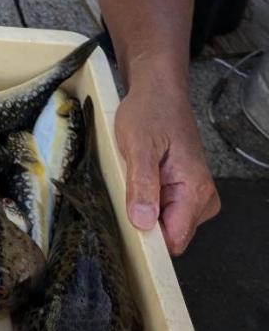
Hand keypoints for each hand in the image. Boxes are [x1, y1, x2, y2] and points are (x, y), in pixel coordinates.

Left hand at [113, 75, 219, 254]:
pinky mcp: (183, 191)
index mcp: (196, 190)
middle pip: (169, 234)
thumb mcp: (139, 144)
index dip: (149, 237)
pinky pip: (162, 209)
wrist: (158, 91)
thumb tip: (143, 222)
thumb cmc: (150, 111)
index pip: (175, 239)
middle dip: (144, 217)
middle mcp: (202, 198)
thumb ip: (142, 184)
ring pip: (163, 223)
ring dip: (143, 206)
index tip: (127, 219)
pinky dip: (146, 198)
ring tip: (133, 175)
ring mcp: (194, 196)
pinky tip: (138, 176)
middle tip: (128, 185)